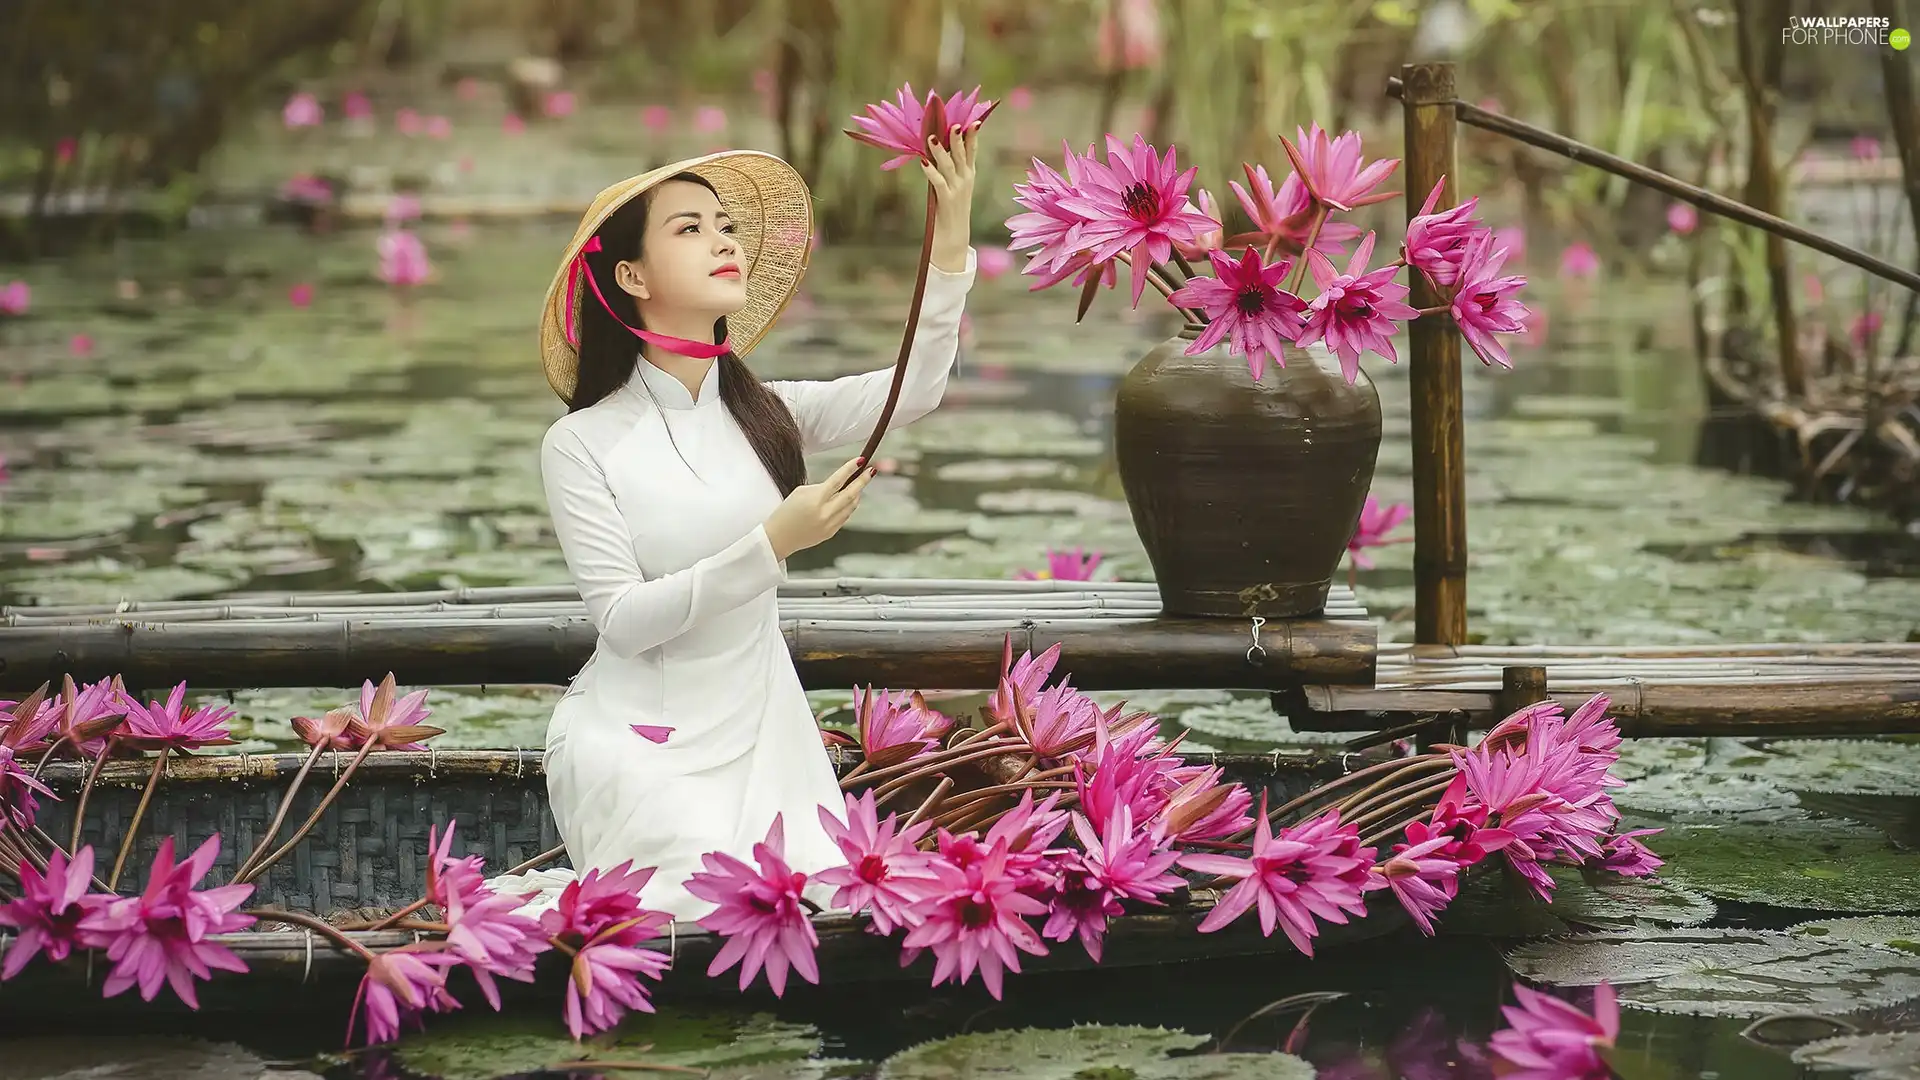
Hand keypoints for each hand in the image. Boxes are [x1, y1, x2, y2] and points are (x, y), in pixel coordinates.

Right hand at [762, 456, 876, 560]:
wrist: (779, 537)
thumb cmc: (786, 513)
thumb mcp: (800, 492)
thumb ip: (821, 487)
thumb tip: (838, 485)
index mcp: (816, 499)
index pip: (838, 480)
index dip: (851, 469)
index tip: (860, 460)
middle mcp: (826, 512)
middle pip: (851, 493)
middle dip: (863, 480)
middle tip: (871, 471)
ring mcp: (830, 524)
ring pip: (851, 506)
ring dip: (856, 493)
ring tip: (859, 484)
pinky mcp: (831, 532)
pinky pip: (845, 516)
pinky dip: (848, 506)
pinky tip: (848, 500)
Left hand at [924, 121, 978, 272]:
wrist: (954, 237)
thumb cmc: (951, 209)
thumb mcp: (954, 186)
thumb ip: (949, 169)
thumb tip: (938, 149)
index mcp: (969, 174)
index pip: (972, 151)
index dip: (973, 136)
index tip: (974, 120)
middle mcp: (966, 180)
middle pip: (961, 154)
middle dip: (957, 138)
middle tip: (954, 124)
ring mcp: (957, 190)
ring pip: (948, 165)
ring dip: (939, 151)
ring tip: (931, 138)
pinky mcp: (946, 200)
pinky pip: (938, 182)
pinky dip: (930, 171)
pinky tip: (923, 162)